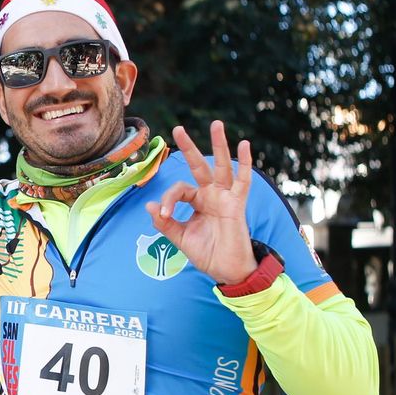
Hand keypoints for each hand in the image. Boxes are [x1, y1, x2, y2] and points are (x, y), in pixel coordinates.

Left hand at [145, 121, 258, 285]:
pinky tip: (245, 144)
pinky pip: (243, 180)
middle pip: (199, 166)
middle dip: (189, 147)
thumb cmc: (207, 254)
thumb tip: (149, 205)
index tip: (163, 214)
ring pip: (222, 166)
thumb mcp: (180, 238)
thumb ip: (166, 223)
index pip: (179, 190)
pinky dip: (245, 163)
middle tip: (178, 128)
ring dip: (219, 145)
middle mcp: (211, 195)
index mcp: (196, 202)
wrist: (227, 270)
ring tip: (217, 124)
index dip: (167, 199)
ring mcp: (225, 197)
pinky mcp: (237, 204)